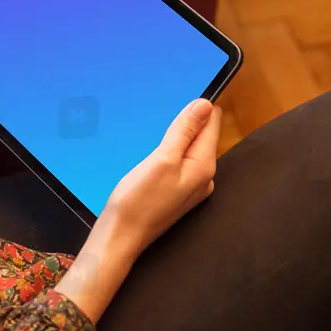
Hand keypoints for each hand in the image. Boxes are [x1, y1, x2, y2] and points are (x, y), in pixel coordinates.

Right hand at [54, 99, 220, 323]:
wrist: (119, 238)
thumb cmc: (138, 201)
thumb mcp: (162, 160)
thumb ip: (184, 132)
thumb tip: (205, 104)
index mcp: (204, 166)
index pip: (211, 124)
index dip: (198, 106)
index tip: (180, 92)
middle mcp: (204, 177)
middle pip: (201, 136)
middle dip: (187, 121)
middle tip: (163, 108)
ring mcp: (190, 187)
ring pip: (189, 150)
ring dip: (176, 136)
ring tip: (156, 127)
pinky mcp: (176, 193)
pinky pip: (179, 163)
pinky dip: (169, 152)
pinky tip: (152, 151)